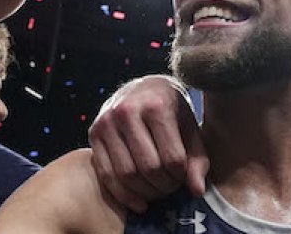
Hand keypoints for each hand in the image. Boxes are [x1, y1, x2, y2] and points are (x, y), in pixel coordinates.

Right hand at [87, 75, 206, 212]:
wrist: (142, 87)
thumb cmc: (171, 110)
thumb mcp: (190, 127)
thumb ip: (197, 159)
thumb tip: (197, 192)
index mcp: (156, 106)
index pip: (172, 158)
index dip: (181, 176)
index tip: (183, 178)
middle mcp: (127, 111)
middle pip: (149, 167)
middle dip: (164, 186)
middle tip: (171, 188)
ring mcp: (107, 122)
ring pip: (126, 174)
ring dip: (145, 192)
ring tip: (157, 192)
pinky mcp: (93, 133)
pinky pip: (106, 174)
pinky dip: (123, 195)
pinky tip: (139, 203)